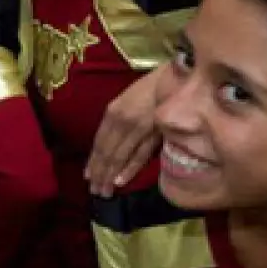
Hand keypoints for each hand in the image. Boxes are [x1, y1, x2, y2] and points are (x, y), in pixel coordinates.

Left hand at [86, 69, 162, 197]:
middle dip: (99, 173)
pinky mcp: (157, 133)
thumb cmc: (153, 87)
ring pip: (120, 156)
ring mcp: (139, 128)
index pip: (99, 143)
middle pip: (107, 152)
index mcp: (113, 112)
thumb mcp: (127, 100)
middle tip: (94, 191)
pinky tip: (119, 181)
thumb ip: (118, 120)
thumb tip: (110, 143)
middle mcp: (122, 121)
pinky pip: (140, 155)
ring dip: (110, 175)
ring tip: (104, 192)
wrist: (178, 75)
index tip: (87, 177)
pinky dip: (129, 169)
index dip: (93, 161)